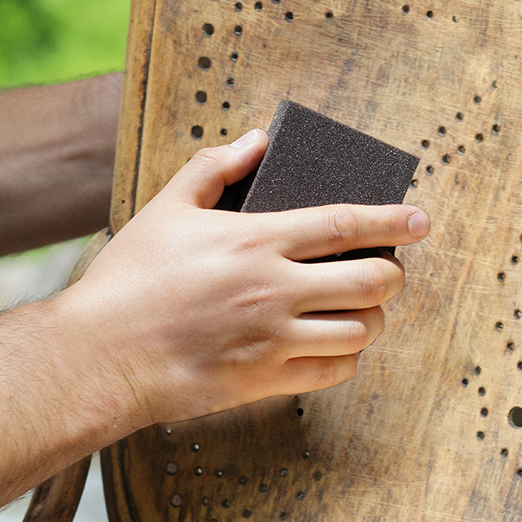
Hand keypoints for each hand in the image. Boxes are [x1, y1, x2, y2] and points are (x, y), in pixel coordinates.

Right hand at [62, 129, 429, 427]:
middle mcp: (274, 290)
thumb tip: (258, 140)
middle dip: (394, 275)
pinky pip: (335, 372)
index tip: (421, 221)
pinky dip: (348, 358)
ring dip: (373, 318)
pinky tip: (336, 345)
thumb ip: (215, 167)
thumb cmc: (129, 279)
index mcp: (255, 240)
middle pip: (371, 281)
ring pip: (362, 330)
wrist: (101, 354)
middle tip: (390, 270)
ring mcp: (275, 339)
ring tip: (362, 309)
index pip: (345, 224)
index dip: (393, 222)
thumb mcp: (167, 208)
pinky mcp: (267, 381)